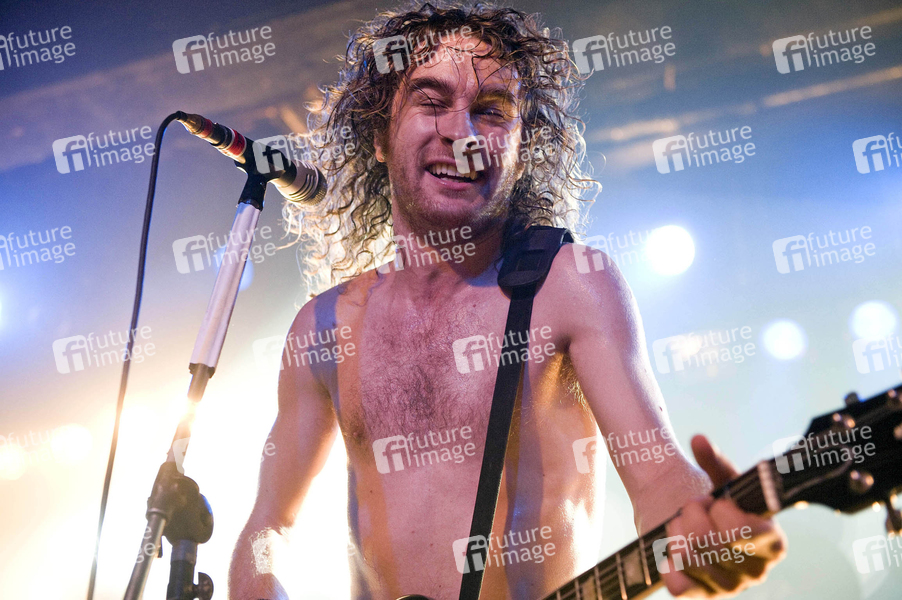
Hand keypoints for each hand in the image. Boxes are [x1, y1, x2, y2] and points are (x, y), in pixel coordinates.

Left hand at [661, 435, 786, 597]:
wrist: (687, 515)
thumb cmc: (714, 498)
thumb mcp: (719, 478)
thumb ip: (713, 459)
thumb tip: (699, 440)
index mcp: (772, 542)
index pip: (745, 531)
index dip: (722, 511)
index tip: (714, 500)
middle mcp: (755, 570)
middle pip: (707, 541)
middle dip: (691, 513)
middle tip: (692, 505)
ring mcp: (728, 587)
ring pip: (689, 558)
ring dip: (676, 530)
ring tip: (681, 522)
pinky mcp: (701, 595)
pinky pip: (678, 587)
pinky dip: (668, 563)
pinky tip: (671, 547)